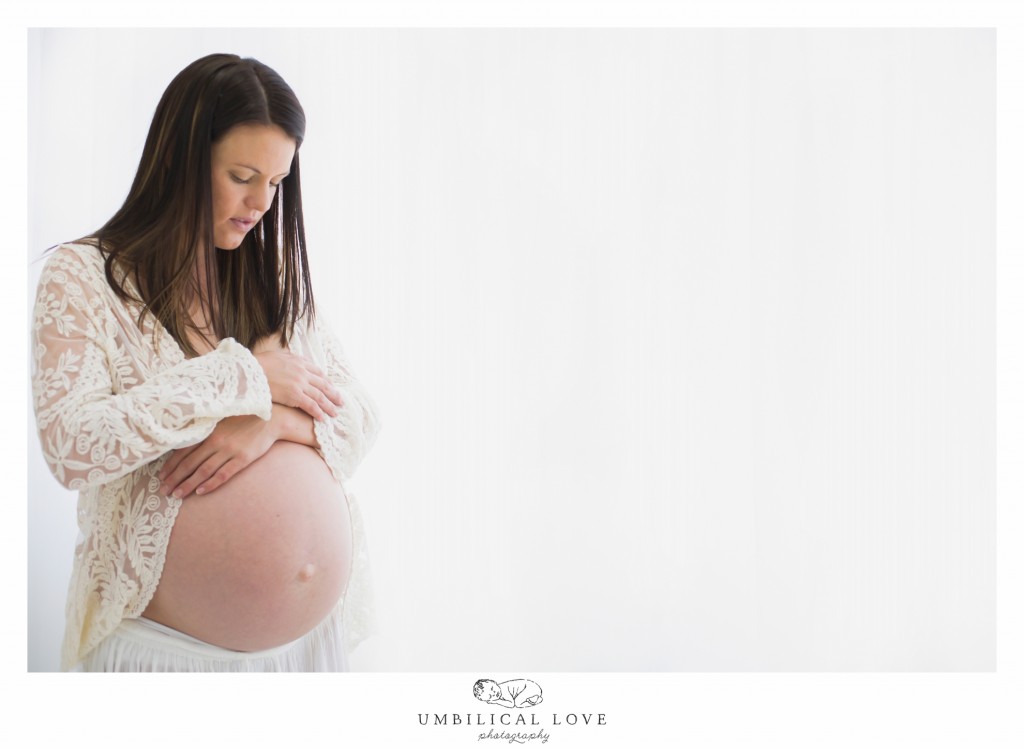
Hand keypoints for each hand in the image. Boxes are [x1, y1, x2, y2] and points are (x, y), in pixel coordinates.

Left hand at [158, 414, 278, 498]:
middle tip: (163, 490)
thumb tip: (185, 442)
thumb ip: (206, 432)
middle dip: (175, 478)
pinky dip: (211, 483)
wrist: (272, 418)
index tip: (160, 476)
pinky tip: (200, 491)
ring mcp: (230, 450)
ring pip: (204, 471)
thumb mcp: (222, 421)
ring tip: (177, 494)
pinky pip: (224, 474)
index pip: (184, 450)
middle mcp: (217, 441)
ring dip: (188, 484)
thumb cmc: (245, 418)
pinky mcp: (243, 458)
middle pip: (190, 463)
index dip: (171, 465)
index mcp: (209, 431)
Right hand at [253, 344, 343, 421]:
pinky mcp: (295, 396)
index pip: (318, 373)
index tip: (331, 388)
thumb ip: (287, 358)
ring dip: (329, 406)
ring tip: (335, 413)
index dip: (326, 382)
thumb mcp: (276, 355)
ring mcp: (300, 384)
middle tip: (340, 402)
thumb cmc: (258, 364)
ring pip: (320, 396)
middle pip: (323, 385)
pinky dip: (319, 413)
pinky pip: (311, 406)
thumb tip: (290, 358)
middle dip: (333, 394)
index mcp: (299, 361)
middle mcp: (302, 372)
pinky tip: (323, 419)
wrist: (249, 371)